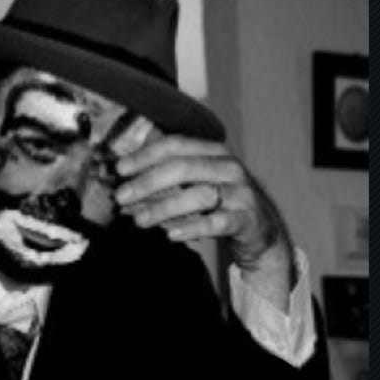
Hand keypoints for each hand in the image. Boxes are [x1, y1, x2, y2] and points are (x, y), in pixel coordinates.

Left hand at [114, 135, 288, 270]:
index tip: (119, 169)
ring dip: (163, 208)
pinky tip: (171, 235)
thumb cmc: (217, 205)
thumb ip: (162, 184)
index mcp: (213, 152)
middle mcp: (228, 167)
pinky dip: (192, 228)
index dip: (145, 156)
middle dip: (147, 182)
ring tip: (138, 220)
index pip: (175, 145)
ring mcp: (240, 192)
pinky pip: (217, 222)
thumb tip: (123, 189)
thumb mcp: (192, 187)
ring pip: (198, 195)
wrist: (260, 232)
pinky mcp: (247, 218)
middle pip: (183, 167)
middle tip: (121, 197)